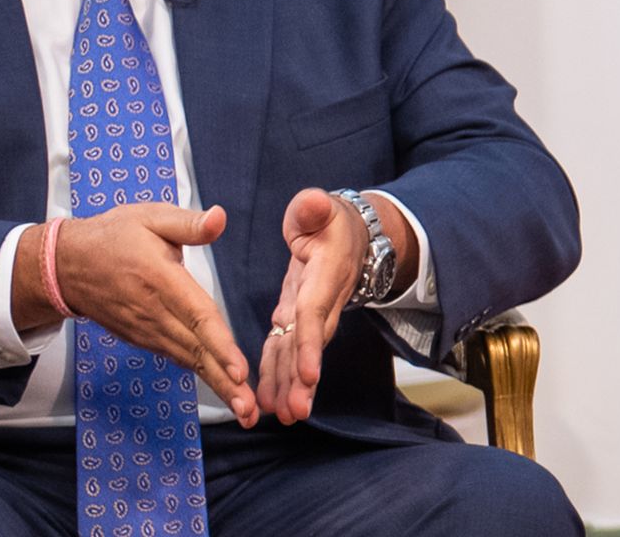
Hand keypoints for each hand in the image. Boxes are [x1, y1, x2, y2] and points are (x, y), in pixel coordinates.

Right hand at [43, 203, 258, 426]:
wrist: (66, 267)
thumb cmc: (113, 237)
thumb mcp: (149, 216)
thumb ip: (187, 223)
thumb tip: (220, 217)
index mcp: (161, 279)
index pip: (197, 316)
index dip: (219, 345)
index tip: (239, 371)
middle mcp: (155, 312)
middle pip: (196, 350)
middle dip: (225, 382)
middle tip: (251, 410)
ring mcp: (148, 330)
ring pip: (189, 360)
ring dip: (217, 386)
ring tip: (245, 410)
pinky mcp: (144, 339)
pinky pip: (177, 357)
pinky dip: (200, 375)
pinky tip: (222, 389)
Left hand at [255, 188, 366, 423]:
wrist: (349, 235)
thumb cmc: (328, 220)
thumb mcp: (320, 207)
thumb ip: (313, 208)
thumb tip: (313, 202)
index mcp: (324, 276)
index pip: (314, 313)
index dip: (310, 344)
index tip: (309, 375)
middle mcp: (320, 302)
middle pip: (310, 345)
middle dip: (302, 380)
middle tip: (295, 412)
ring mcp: (309, 314)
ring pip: (298, 354)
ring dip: (291, 386)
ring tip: (282, 416)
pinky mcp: (296, 318)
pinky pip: (286, 349)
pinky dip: (279, 375)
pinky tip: (270, 401)